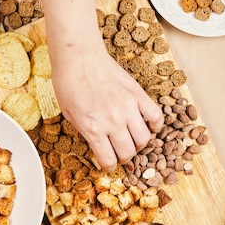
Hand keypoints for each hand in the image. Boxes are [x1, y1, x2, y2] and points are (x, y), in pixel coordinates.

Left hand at [52, 49, 163, 170]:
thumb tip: (97, 144)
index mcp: (93, 129)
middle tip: (119, 151)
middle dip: (124, 156)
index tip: (108, 163)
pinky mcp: (138, 95)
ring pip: (144, 138)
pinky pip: (156, 116)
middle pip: (128, 152)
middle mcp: (113, 122)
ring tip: (131, 138)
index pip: (109, 160)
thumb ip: (85, 132)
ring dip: (138, 143)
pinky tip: (146, 124)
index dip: (109, 166)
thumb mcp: (69, 114)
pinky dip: (154, 124)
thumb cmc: (68, 84)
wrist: (79, 58)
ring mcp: (128, 108)